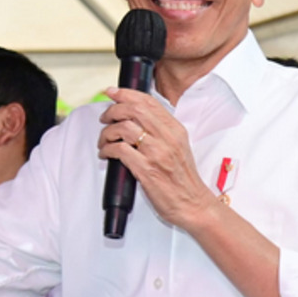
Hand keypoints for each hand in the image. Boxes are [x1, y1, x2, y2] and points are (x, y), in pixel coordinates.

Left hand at [97, 87, 216, 230]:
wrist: (193, 204)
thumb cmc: (183, 179)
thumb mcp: (178, 147)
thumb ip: (162, 132)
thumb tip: (137, 119)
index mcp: (175, 130)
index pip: (149, 102)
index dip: (126, 93)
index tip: (112, 92)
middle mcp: (167, 138)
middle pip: (134, 110)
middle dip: (113, 110)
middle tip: (105, 118)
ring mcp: (157, 153)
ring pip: (124, 128)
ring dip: (107, 132)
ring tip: (104, 140)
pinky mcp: (147, 170)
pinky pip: (120, 150)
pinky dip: (107, 149)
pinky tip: (106, 154)